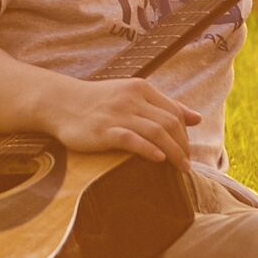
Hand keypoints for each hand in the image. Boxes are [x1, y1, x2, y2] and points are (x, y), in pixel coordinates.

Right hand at [45, 76, 196, 163]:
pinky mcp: (105, 130)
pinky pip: (133, 140)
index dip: (185, 133)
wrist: (60, 103)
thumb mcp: (132, 96)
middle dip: (183, 145)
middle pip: (169, 123)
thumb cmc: (98, 102)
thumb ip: (164, 106)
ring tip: (181, 168)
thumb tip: (197, 118)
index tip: (186, 151)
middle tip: (186, 164)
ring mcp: (118, 114)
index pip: (174, 112)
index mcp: (141, 89)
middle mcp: (132, 99)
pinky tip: (159, 159)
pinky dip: (150, 150)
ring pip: (157, 132)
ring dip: (174, 152)